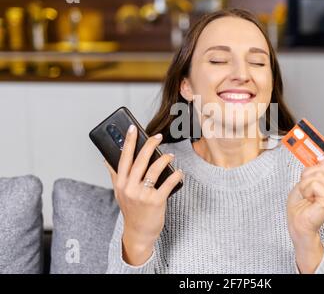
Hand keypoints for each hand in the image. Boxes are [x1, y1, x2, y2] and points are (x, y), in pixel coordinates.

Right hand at [104, 125, 182, 265]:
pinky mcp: (156, 202)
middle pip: (140, 161)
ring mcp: (142, 195)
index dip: (128, 142)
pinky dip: (175, 175)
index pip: (123, 158)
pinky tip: (179, 172)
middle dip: (149, 146)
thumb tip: (106, 159)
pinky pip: (168, 183)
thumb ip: (115, 175)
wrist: (138, 233)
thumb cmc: (131, 211)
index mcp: (120, 183)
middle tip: (157, 137)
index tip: (132, 129)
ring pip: (154, 170)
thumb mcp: (119, 193)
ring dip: (164, 159)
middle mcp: (129, 188)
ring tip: (170, 155)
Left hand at [287, 155, 323, 272]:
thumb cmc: (300, 206)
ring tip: (307, 196)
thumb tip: (321, 158)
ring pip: (317, 174)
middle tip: (306, 190)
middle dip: (307, 176)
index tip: (320, 159)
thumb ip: (314, 170)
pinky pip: (314, 184)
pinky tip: (309, 200)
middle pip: (322, 166)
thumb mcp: (304, 182)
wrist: (298, 224)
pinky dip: (306, 190)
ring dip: (305, 184)